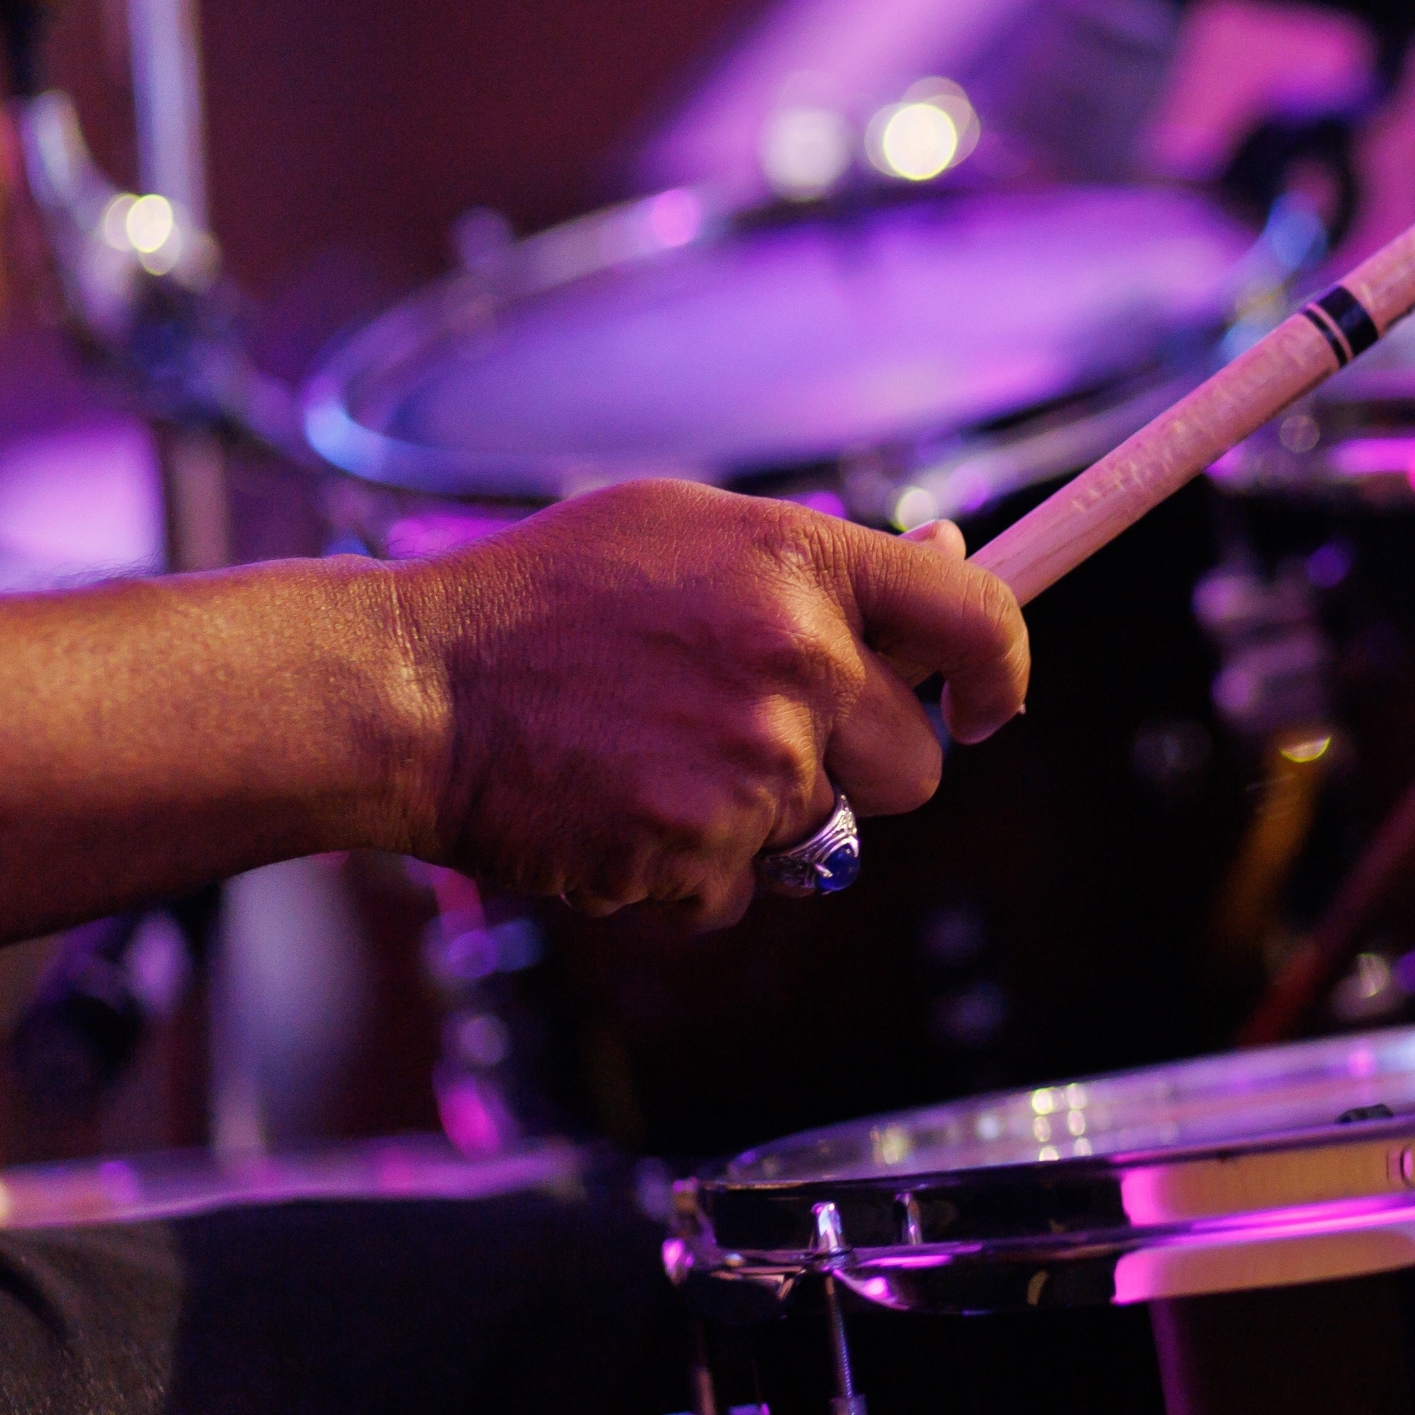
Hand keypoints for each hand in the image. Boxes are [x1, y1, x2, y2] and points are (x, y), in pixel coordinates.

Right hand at [384, 481, 1027, 924]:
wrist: (412, 688)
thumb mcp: (684, 527)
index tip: (984, 705)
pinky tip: (616, 806)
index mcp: (802, 564)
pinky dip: (688, 868)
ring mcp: (753, 765)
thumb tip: (948, 552)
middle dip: (857, 770)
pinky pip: (740, 887)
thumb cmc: (539, 598)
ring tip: (650, 757)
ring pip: (821, 832)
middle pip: (915, 768)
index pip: (977, 617)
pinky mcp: (703, 851)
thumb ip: (819, 559)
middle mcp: (797, 662)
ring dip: (755, 816)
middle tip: (756, 739)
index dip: (1001, 671)